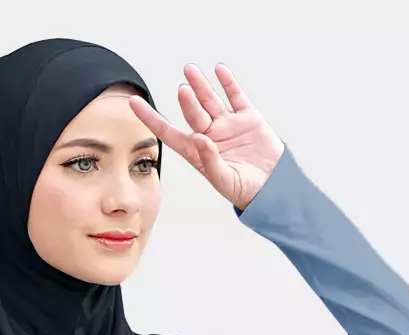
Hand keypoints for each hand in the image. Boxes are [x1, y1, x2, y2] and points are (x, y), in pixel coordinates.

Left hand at [128, 62, 284, 209]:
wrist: (275, 188)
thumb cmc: (246, 191)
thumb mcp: (225, 181)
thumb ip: (210, 161)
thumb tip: (199, 138)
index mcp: (198, 153)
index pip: (169, 132)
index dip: (151, 118)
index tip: (133, 103)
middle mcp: (210, 136)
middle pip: (194, 114)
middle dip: (188, 102)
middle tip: (183, 90)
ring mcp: (229, 125)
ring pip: (211, 101)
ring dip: (200, 86)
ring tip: (190, 70)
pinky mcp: (248, 118)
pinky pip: (236, 97)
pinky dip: (228, 83)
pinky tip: (219, 70)